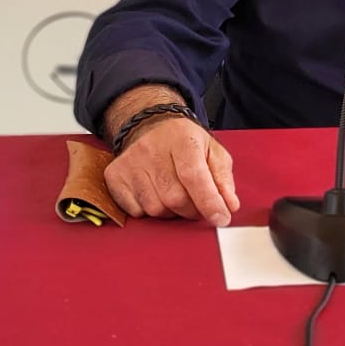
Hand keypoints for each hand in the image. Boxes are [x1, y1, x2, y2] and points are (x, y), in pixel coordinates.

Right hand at [105, 116, 239, 225]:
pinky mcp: (115, 176)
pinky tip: (156, 195)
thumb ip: (223, 179)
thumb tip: (229, 206)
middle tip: (198, 205)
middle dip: (192, 210)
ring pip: (155, 208)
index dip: (209, 202)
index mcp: (182, 140)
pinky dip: (150, 212)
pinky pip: (136, 211)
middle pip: (175, 198)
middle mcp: (152, 149)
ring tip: (176, 196)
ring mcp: (130, 163)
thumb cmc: (185, 142)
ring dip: (171, 212)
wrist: (151, 126)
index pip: (194, 176)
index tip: (220, 219)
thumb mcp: (213, 152)